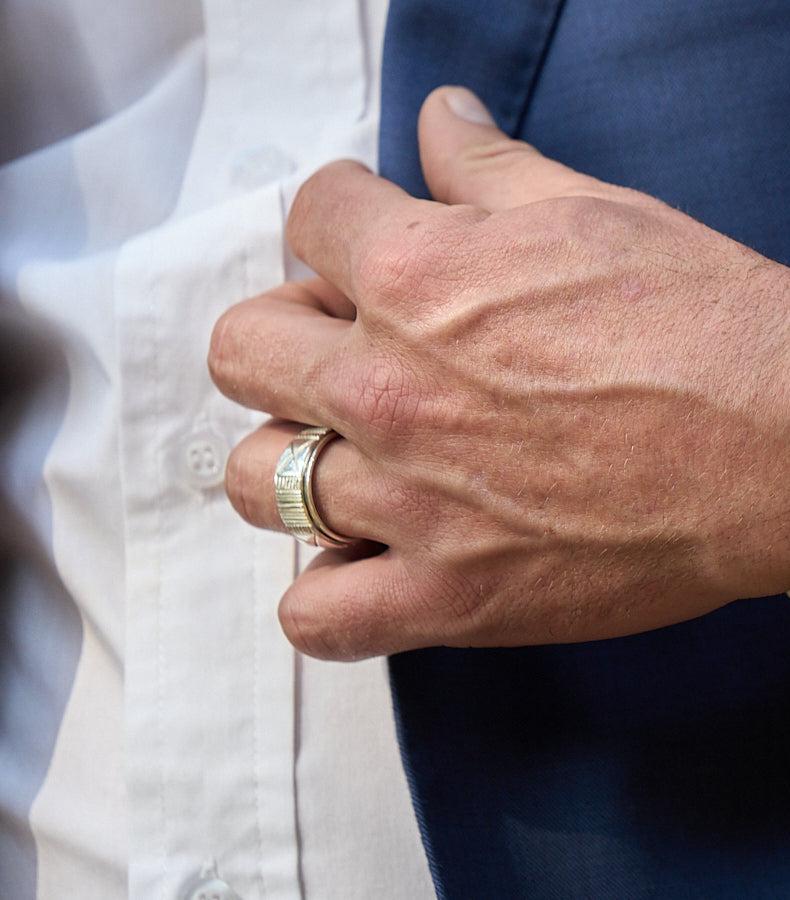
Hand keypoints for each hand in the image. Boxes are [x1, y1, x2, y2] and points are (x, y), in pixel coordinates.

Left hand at [209, 86, 789, 660]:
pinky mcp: (447, 597)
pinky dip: (328, 596)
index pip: (306, 215)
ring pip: (257, 481)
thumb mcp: (590, 211)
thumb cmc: (697, 324)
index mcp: (416, 275)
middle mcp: (387, 387)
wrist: (779, 445)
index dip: (337, 222)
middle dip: (282, 337)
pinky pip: (318, 617)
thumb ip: (487, 165)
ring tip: (349, 460)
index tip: (365, 248)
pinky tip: (367, 563)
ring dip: (290, 462)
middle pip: (241, 348)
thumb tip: (437, 117)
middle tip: (340, 351)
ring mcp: (407, 501)